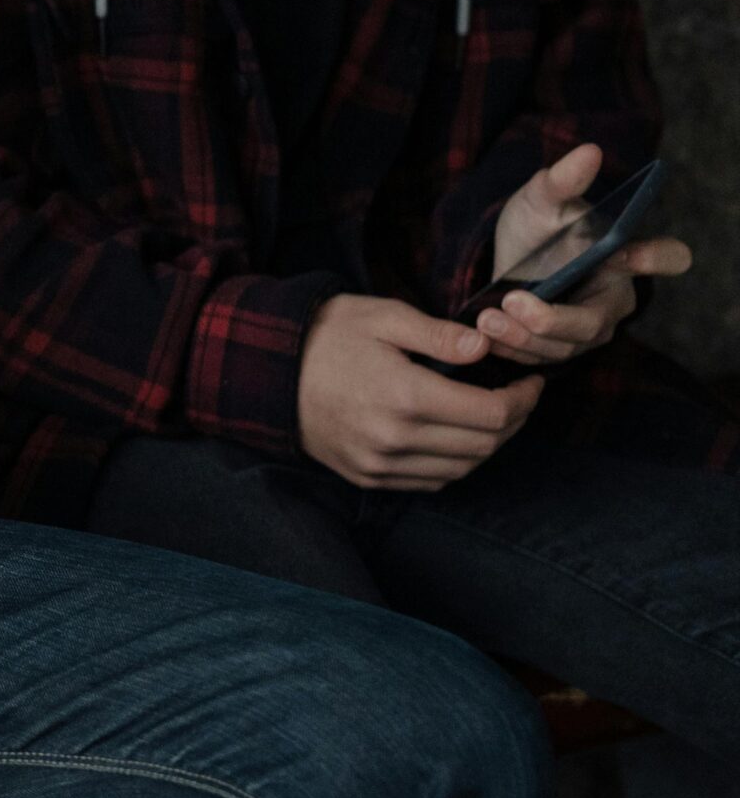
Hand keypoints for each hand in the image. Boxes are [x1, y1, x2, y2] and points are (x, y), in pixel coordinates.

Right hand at [297, 294, 543, 490]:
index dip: (523, 399)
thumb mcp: (384, 316)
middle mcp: (394, 439)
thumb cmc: (328, 336)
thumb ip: (439, 334)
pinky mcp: (367, 476)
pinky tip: (455, 437)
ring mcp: (379, 464)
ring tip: (491, 416)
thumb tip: (486, 347)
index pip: (491, 414)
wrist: (268, 371)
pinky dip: (455, 464)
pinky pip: (430, 481)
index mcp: (405, 396)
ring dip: (487, 445)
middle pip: (484, 445)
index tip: (530, 381)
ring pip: (462, 468)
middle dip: (513, 421)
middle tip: (518, 397)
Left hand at [479, 143, 690, 364]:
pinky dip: (511, 348)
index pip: (664, 257)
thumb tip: (588, 152)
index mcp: (625, 257)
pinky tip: (487, 334)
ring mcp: (587, 329)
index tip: (630, 254)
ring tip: (487, 319)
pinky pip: (540, 358)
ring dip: (522, 336)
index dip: (655, 258)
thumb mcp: (541, 198)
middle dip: (550, 319)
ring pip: (563, 346)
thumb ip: (562, 181)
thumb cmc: (535, 225)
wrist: (501, 255)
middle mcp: (613, 298)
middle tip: (510, 301)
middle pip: (593, 322)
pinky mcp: (559, 348)